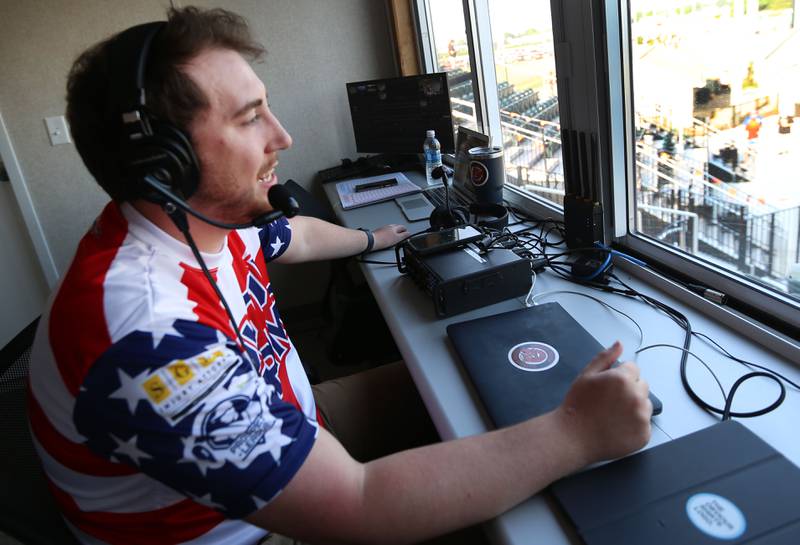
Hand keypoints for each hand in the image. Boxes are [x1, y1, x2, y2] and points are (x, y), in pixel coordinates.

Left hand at [371, 224, 408, 250]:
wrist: (372, 241)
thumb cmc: (383, 240)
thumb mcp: (397, 239)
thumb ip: (404, 235)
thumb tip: (409, 233)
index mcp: (394, 227)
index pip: (402, 227)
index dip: (406, 231)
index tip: (407, 234)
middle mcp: (388, 226)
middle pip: (397, 227)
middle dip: (400, 230)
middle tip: (402, 234)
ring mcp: (383, 228)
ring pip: (391, 228)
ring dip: (394, 231)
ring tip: (395, 236)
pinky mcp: (378, 231)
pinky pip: (386, 231)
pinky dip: (388, 233)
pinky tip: (387, 237)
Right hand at [555, 341, 651, 464]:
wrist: (573, 437)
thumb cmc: (577, 405)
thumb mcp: (586, 375)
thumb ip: (605, 357)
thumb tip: (619, 344)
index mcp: (623, 379)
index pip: (633, 369)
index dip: (619, 376)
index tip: (607, 388)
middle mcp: (637, 396)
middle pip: (642, 385)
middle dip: (629, 389)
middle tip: (609, 401)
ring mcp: (642, 417)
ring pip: (645, 404)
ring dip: (634, 407)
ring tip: (613, 415)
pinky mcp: (644, 434)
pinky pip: (644, 424)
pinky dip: (634, 425)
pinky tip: (617, 426)